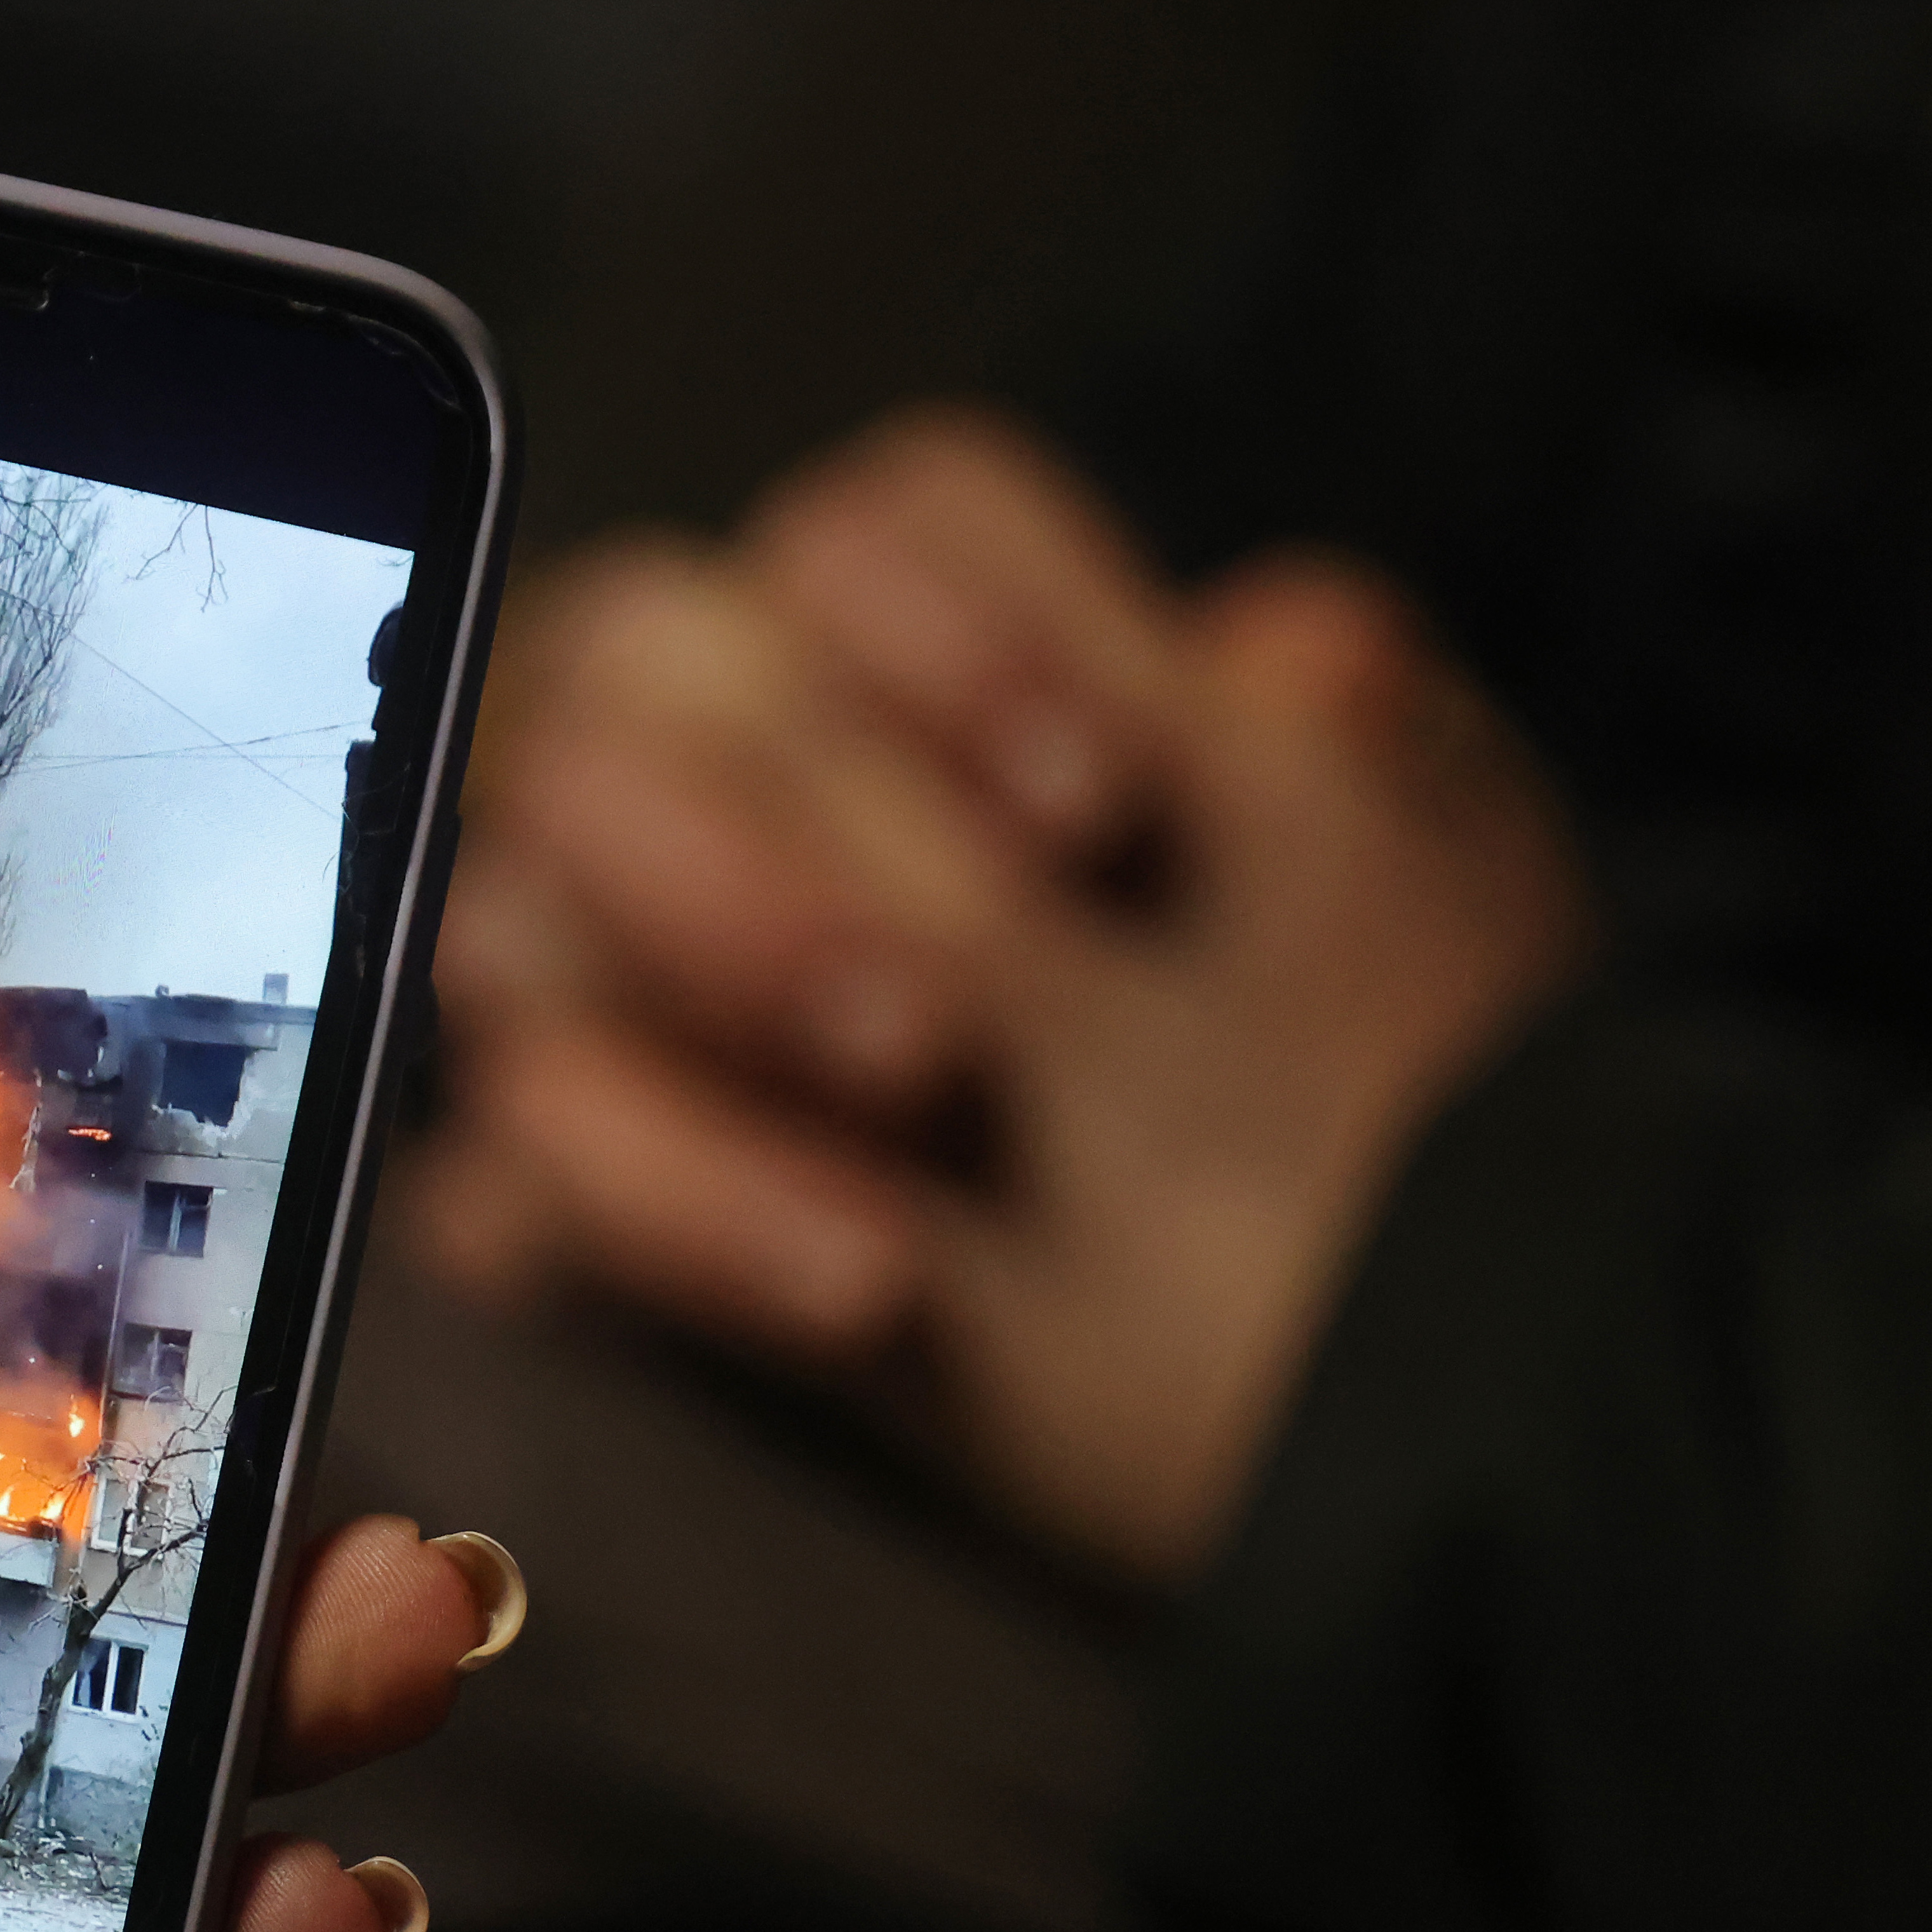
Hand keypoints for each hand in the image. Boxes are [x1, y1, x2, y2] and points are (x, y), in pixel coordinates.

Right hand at [416, 411, 1587, 1578]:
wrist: (1437, 1394)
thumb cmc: (1411, 1127)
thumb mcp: (1424, 900)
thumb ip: (1337, 723)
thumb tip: (1282, 645)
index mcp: (968, 699)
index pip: (855, 537)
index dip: (944, 631)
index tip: (1095, 803)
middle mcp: (785, 819)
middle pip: (620, 684)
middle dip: (766, 823)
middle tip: (941, 1007)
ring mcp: (675, 1023)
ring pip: (511, 914)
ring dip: (701, 974)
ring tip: (915, 1092)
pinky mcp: (624, 1221)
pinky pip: (495, 1189)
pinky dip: (652, 1207)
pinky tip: (858, 1277)